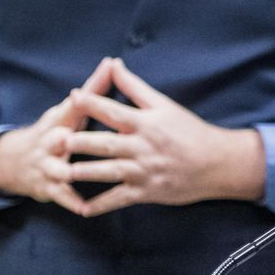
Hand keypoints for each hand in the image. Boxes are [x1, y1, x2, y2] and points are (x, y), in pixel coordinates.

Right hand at [0, 59, 108, 215]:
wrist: (14, 161)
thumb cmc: (55, 131)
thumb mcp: (69, 110)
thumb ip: (94, 90)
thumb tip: (113, 62)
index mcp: (59, 120)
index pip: (73, 105)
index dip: (85, 94)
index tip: (98, 82)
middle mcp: (50, 141)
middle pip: (57, 138)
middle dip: (63, 138)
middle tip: (69, 138)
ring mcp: (46, 165)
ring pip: (56, 168)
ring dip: (65, 171)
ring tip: (73, 175)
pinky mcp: (46, 186)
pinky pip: (60, 195)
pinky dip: (71, 201)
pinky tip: (84, 208)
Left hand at [63, 58, 266, 216]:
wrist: (216, 163)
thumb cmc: (190, 131)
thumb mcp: (164, 105)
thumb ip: (135, 87)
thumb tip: (113, 64)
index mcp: (146, 123)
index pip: (114, 111)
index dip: (92, 103)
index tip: (72, 97)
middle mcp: (143, 147)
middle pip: (106, 144)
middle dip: (82, 142)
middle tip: (59, 141)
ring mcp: (144, 171)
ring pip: (110, 172)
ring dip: (86, 173)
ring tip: (64, 172)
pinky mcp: (147, 192)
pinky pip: (120, 199)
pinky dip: (102, 206)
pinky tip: (83, 209)